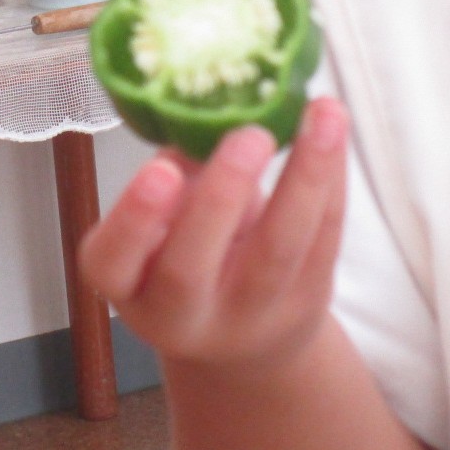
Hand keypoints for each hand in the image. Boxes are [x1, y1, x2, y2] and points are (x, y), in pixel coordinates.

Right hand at [79, 99, 348, 377]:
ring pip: (280, 249)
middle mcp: (184, 314)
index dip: (133, 220)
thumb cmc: (191, 254)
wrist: (243, 337)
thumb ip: (179, 176)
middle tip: (249, 134)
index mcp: (131, 285)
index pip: (113, 264)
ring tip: (323, 114)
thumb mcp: (164, 225)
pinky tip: (335, 125)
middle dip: (223, 196)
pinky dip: (332, 174)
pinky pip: (325, 234)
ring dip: (305, 174)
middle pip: (193, 267)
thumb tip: (212, 113)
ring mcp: (250, 314)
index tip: (159, 171)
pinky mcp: (307, 299)